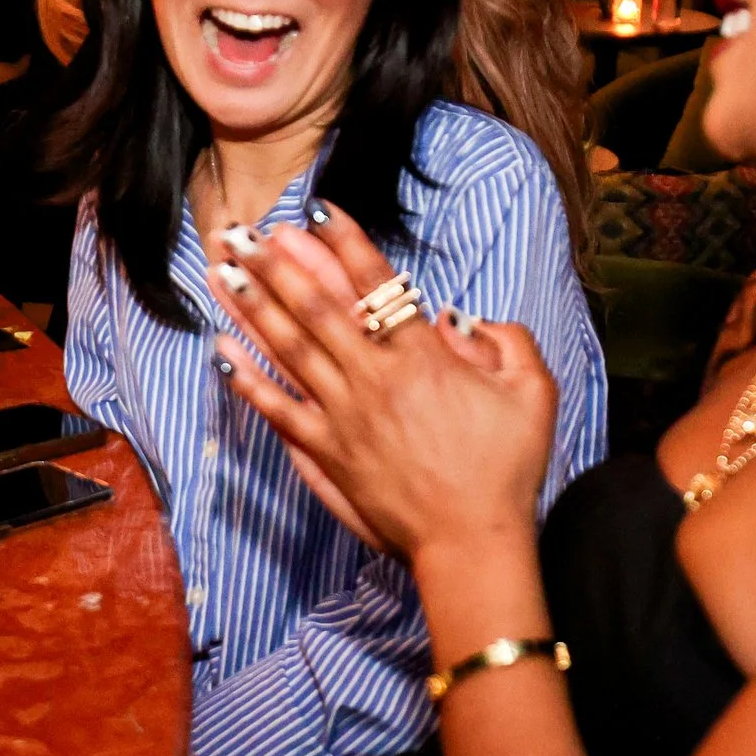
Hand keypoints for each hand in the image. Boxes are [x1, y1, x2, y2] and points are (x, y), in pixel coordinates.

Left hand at [208, 202, 557, 576]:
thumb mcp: (534, 395)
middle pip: (315, 307)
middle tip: (242, 231)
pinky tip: (221, 352)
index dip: (345, 242)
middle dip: (276, 263)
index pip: (376, 284)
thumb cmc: (506, 471)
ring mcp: (343, 417)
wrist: (471, 544)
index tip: (315, 211)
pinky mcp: (326, 454)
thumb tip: (462, 319)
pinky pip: (278, 410)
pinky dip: (248, 381)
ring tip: (222, 271)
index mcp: (423, 358)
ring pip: (288, 349)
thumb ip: (506, 342)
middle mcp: (373, 379)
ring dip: (252, 306)